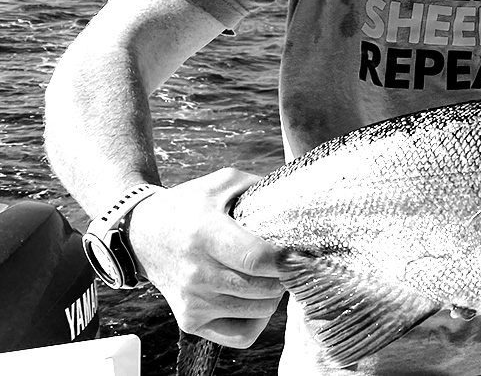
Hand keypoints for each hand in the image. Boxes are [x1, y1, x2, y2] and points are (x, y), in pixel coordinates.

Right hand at [127, 168, 285, 347]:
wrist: (142, 234)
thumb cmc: (190, 206)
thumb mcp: (222, 183)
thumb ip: (260, 186)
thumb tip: (300, 198)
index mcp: (206, 235)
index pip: (257, 259)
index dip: (287, 258)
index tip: (300, 250)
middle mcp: (197, 273)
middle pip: (263, 288)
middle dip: (287, 275)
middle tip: (288, 261)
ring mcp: (193, 302)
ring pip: (259, 311)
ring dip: (274, 294)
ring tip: (269, 275)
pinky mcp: (191, 321)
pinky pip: (242, 334)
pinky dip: (258, 319)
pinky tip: (255, 297)